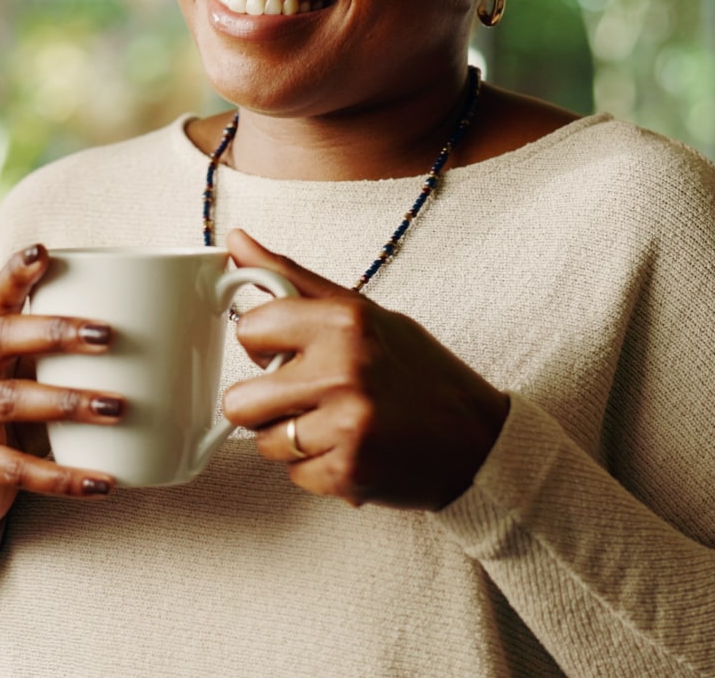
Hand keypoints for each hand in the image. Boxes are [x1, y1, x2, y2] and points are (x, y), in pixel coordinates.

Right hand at [0, 244, 123, 552]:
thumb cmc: (11, 418)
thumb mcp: (25, 376)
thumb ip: (65, 352)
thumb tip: (160, 323)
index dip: (15, 274)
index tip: (42, 251)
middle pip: (1, 338)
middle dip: (54, 332)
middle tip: (107, 335)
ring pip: (10, 401)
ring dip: (67, 403)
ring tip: (116, 408)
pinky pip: (17, 469)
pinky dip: (62, 476)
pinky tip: (100, 481)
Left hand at [219, 230, 510, 510]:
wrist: (479, 439)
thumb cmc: (419, 371)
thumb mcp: (364, 313)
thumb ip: (294, 281)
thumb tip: (235, 240)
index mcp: (346, 321)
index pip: (249, 329)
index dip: (264, 344)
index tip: (288, 349)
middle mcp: (344, 370)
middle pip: (239, 401)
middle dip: (264, 404)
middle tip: (305, 397)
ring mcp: (346, 425)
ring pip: (264, 443)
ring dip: (291, 440)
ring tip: (335, 425)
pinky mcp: (349, 472)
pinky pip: (294, 475)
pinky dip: (318, 468)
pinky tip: (352, 450)